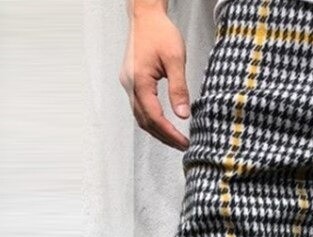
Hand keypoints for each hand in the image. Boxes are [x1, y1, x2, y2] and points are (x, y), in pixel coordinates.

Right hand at [119, 8, 190, 149]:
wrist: (145, 16)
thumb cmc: (160, 33)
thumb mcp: (175, 60)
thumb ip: (179, 88)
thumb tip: (183, 115)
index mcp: (139, 81)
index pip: (154, 117)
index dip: (170, 133)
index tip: (184, 142)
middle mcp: (129, 85)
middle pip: (145, 121)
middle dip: (164, 137)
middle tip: (182, 145)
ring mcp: (128, 84)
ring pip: (140, 117)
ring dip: (157, 131)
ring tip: (175, 139)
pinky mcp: (131, 81)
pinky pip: (139, 107)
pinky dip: (152, 120)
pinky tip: (164, 124)